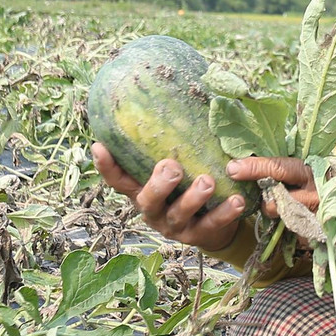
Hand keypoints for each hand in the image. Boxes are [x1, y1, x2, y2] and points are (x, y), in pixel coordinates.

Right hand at [91, 142, 246, 252]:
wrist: (214, 227)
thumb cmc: (188, 187)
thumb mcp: (177, 169)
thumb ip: (171, 148)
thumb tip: (176, 99)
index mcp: (143, 191)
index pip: (118, 180)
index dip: (106, 166)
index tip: (98, 146)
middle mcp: (154, 210)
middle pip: (148, 200)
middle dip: (159, 184)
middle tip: (172, 166)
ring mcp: (175, 226)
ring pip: (179, 214)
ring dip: (193, 198)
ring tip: (208, 182)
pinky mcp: (198, 237)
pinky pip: (211, 225)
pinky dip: (224, 213)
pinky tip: (237, 200)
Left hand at [226, 157, 335, 251]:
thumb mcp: (334, 165)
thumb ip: (306, 169)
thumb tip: (278, 168)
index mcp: (315, 173)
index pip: (278, 169)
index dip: (254, 168)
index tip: (233, 167)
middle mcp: (313, 197)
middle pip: (273, 203)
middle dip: (269, 202)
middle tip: (274, 197)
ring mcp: (316, 221)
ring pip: (285, 222)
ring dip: (287, 216)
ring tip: (305, 208)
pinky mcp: (321, 240)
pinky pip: (300, 237)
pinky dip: (303, 230)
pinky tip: (317, 222)